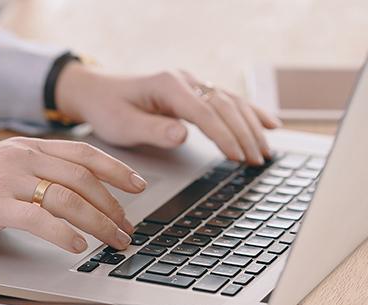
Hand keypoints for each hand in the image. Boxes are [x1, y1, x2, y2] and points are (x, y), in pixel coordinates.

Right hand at [0, 137, 146, 252]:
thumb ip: (32, 173)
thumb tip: (71, 193)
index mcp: (25, 147)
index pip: (83, 153)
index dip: (116, 169)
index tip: (139, 186)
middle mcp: (21, 157)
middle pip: (84, 178)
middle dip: (114, 206)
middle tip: (129, 228)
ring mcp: (7, 180)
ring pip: (69, 199)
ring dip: (99, 223)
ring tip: (115, 241)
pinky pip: (39, 219)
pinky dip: (65, 234)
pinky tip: (79, 247)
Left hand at [55, 64, 280, 164]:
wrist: (97, 91)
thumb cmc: (108, 108)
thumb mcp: (123, 126)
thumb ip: (153, 130)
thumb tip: (182, 135)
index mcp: (167, 85)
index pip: (204, 112)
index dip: (224, 135)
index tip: (238, 157)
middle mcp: (184, 80)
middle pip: (225, 106)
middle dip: (244, 134)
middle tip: (257, 161)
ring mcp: (192, 84)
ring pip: (232, 102)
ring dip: (251, 126)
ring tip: (265, 152)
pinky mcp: (195, 92)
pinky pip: (229, 101)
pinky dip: (251, 113)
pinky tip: (271, 124)